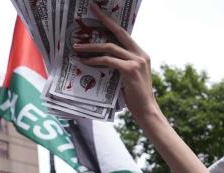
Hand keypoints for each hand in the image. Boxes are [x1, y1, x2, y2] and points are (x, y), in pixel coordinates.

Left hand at [74, 3, 157, 117]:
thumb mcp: (129, 76)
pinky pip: (108, 60)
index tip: (98, 11)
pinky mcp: (130, 70)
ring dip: (91, 47)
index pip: (124, 34)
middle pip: (118, 33)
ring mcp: (137, 62)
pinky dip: (95, 60)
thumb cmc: (136, 96)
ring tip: (77, 47)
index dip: (111, 22)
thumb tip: (102, 56)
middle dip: (103, 20)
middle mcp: (141, 55)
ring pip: (109, 47)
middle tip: (90, 11)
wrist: (147, 110)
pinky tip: (85, 61)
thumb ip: (121, 63)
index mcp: (142, 54)